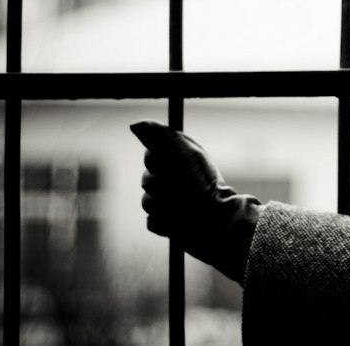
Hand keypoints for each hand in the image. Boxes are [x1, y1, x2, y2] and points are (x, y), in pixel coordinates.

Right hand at [130, 120, 260, 284]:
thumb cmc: (203, 184)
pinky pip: (151, 221)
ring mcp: (168, 203)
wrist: (215, 220)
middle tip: (180, 187)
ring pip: (147, 202)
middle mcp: (173, 179)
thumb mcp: (184, 154)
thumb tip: (135, 125)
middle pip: (145, 179)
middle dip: (160, 184)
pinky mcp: (166, 223)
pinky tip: (178, 221)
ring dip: (162, 204)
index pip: (150, 156)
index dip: (156, 161)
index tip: (170, 164)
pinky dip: (163, 222)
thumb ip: (160, 137)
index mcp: (180, 161)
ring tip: (181, 206)